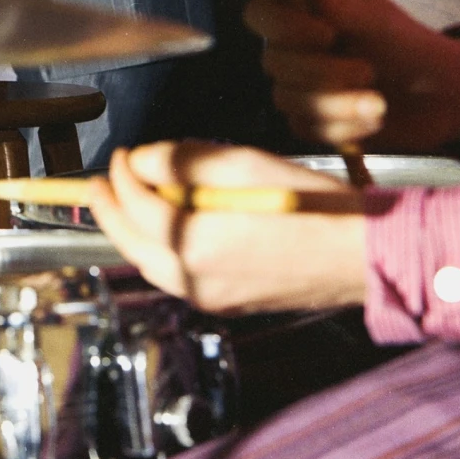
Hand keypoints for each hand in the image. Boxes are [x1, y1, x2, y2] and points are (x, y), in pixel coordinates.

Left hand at [85, 141, 367, 313]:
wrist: (358, 254)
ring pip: (150, 263)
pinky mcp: (225, 304)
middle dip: (111, 208)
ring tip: (127, 203)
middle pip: (130, 240)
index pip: (135, 203)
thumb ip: (183, 160)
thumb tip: (143, 160)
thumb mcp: (243, 164)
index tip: (124, 154)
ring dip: (132, 231)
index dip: (123, 173)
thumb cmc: (311, 205)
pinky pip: (176, 276)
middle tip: (101, 183)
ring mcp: (208, 297)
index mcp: (193, 241)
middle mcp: (193, 277)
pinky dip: (161, 250)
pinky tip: (167, 228)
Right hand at [245, 0, 459, 151]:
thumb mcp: (375, 21)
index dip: (282, 27)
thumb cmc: (407, 47)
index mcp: (302, 14)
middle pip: (273, 63)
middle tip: (369, 71)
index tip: (326, 34)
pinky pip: (307, 129)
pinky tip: (371, 119)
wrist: (439, 96)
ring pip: (290, 100)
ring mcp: (297, 88)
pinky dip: (343, 127)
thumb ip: (333, 1)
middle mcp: (292, 49)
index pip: (260, 13)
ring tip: (379, 103)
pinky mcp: (310, 122)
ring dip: (340, 104)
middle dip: (324, 73)